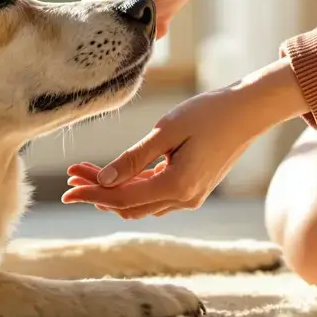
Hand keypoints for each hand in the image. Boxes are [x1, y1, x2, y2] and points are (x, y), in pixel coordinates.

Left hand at [62, 58, 309, 218]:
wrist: (250, 111)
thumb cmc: (209, 113)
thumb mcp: (166, 131)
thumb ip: (134, 157)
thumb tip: (103, 179)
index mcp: (176, 186)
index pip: (122, 198)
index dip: (92, 193)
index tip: (66, 189)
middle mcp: (184, 198)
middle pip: (129, 205)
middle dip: (98, 193)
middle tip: (71, 178)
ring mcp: (191, 196)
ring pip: (142, 202)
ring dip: (115, 190)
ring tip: (87, 172)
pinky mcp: (194, 188)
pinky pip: (157, 194)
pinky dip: (135, 186)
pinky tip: (118, 173)